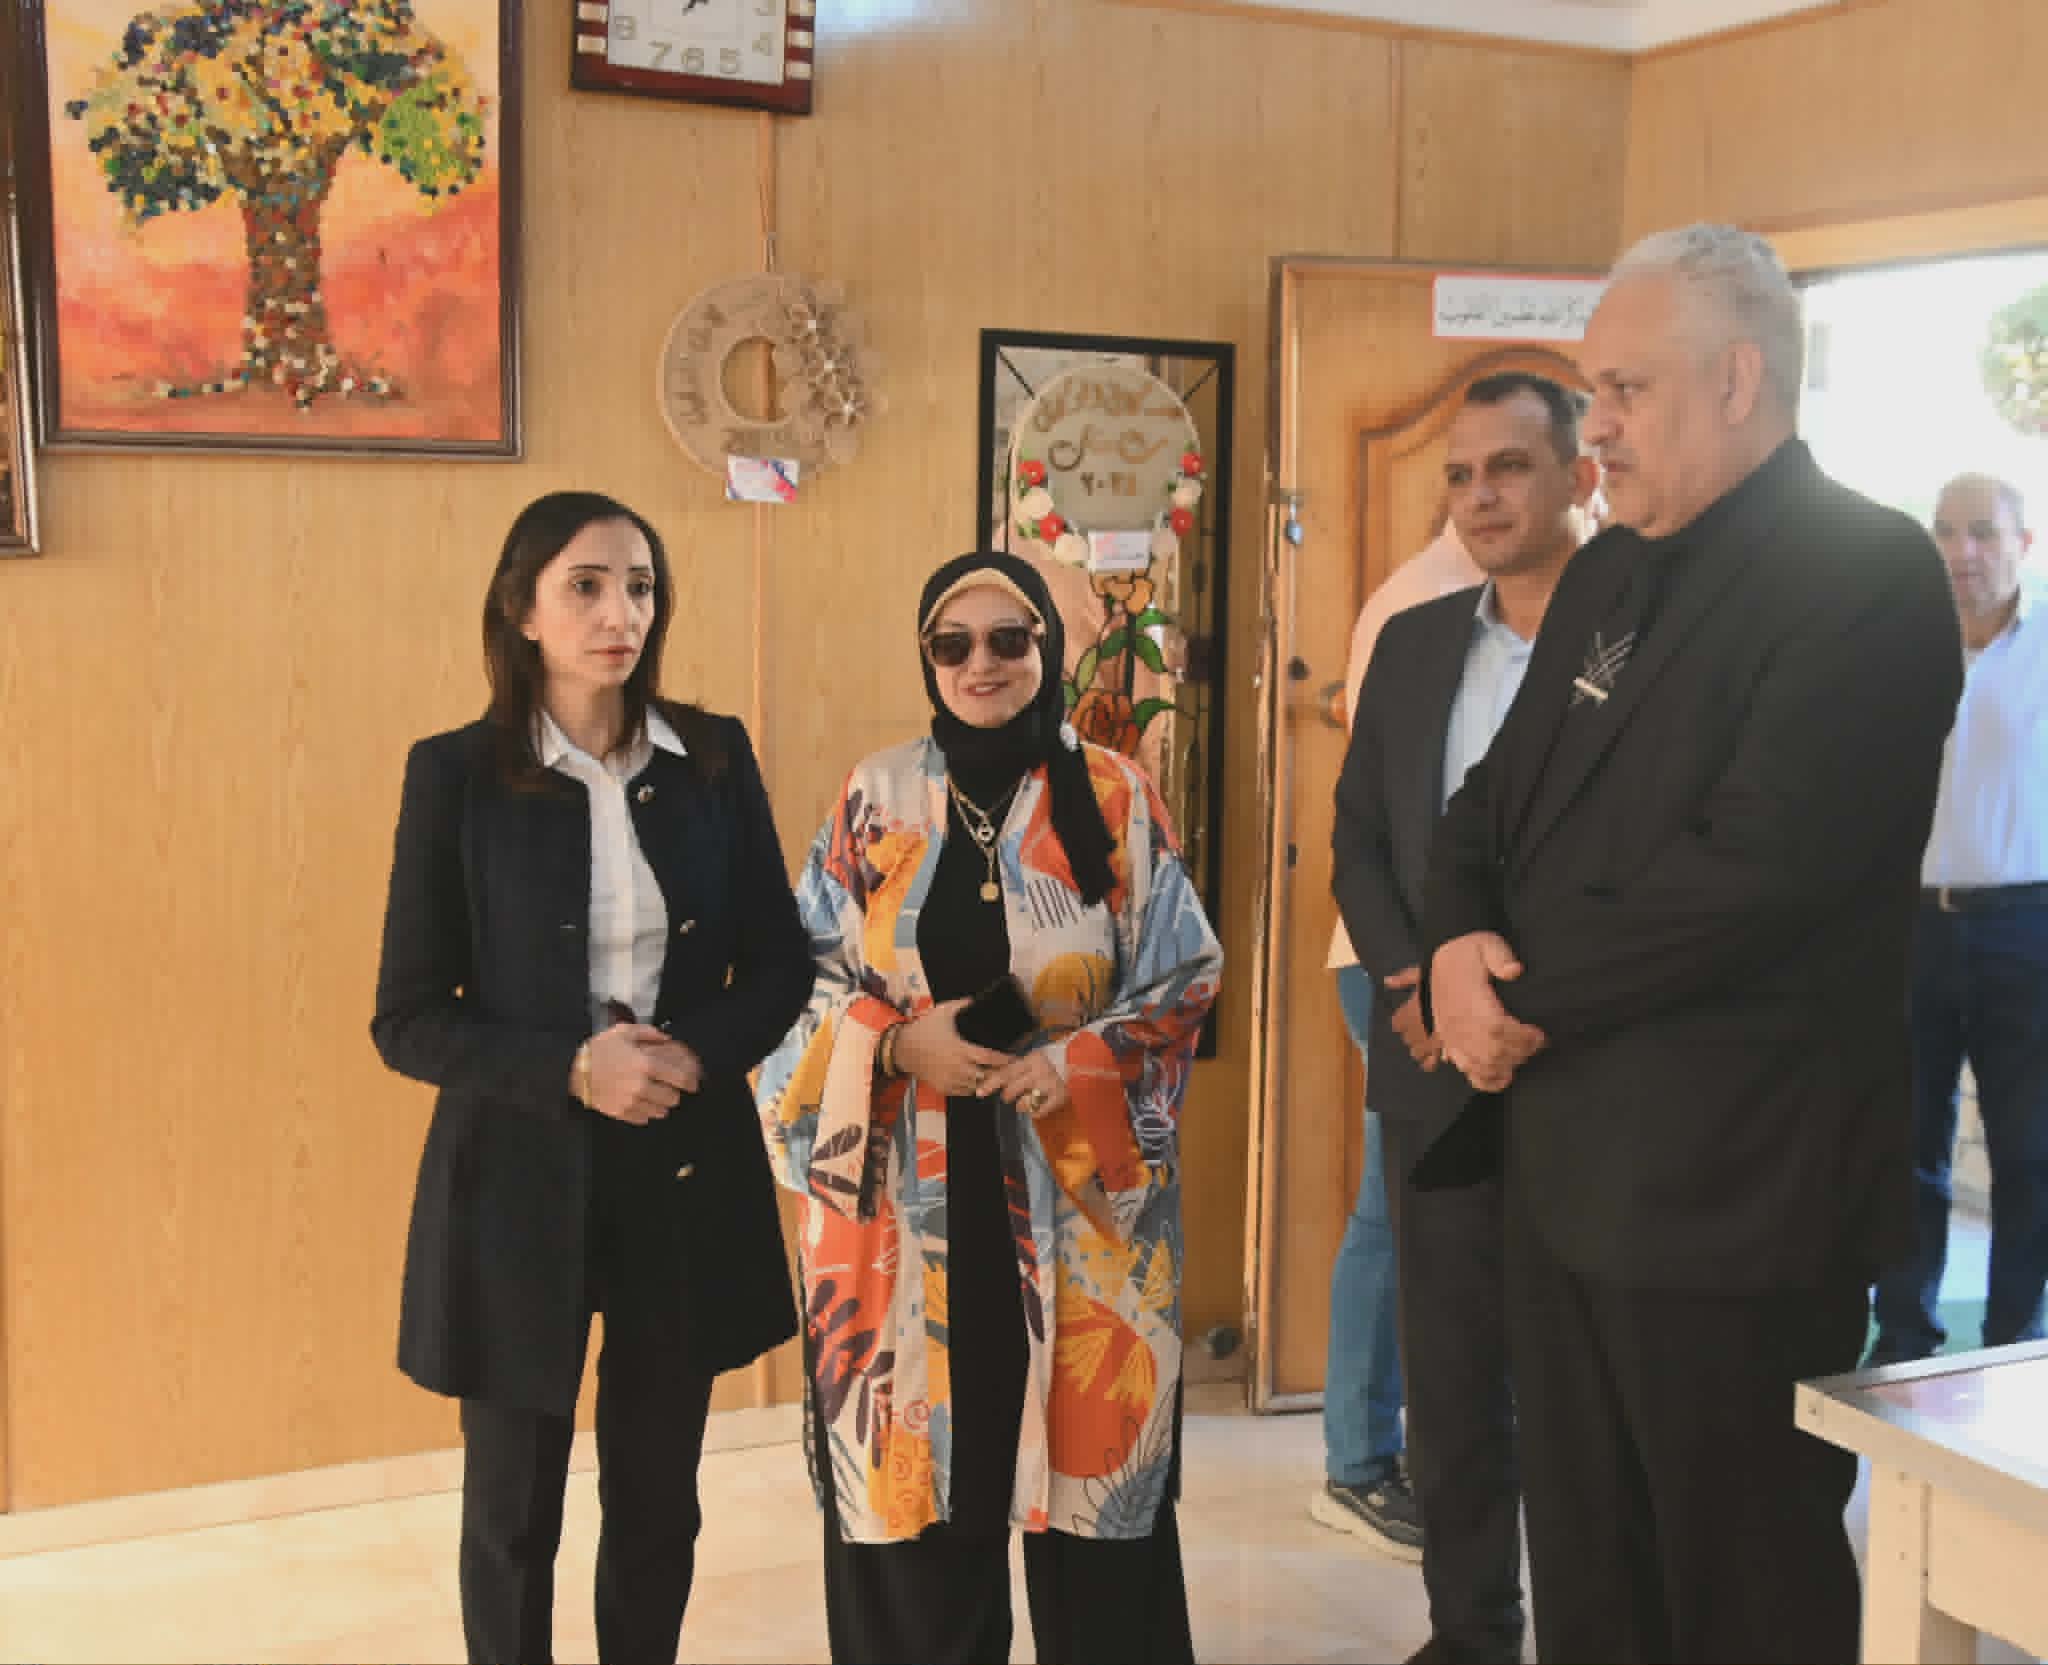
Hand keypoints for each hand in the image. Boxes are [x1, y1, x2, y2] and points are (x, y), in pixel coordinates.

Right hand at [584, 1023, 700, 1124]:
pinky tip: (641, 1102)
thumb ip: (649, 1033)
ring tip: (654, 1096)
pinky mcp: (621, 1113)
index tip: (693, 1083)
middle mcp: (642, 1086)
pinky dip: (646, 1112)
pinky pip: (644, 1119)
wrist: (573, 1070)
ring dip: (661, 1104)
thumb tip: (667, 1038)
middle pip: (672, 1099)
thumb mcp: (624, 1032)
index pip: (681, 1079)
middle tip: (668, 1088)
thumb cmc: (599, 1049)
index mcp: (646, 1064)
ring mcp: (631, 1102)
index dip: (691, 1082)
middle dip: (673, 1093)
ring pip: (660, 1111)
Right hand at [891, 1000, 1012, 1098]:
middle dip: (997, 1073)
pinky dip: (971, 1087)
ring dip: (984, 1082)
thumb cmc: (923, 1030)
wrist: (902, 1049)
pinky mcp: (943, 1088)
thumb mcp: (942, 1012)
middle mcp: (957, 1067)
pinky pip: (964, 1092)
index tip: (1013, 1058)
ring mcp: (950, 1080)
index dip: (1003, 1059)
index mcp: (960, 1049)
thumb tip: (974, 999)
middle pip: (986, 1076)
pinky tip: (975, 1080)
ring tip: (993, 1076)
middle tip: (1006, 1069)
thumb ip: (960, 1005)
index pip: (989, 1058)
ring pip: (976, 1086)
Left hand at [982, 1048, 1070, 1120]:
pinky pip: (1039, 1112)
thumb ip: (1017, 1067)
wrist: (1081, 1062)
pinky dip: (1034, 1113)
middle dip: (1007, 1095)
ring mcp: (1050, 1085)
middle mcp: (1039, 1072)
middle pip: (1012, 1089)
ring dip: (1020, 1105)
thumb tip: (993, 1076)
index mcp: (1031, 1060)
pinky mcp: (1059, 1097)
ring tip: (1023, 1102)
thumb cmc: (1053, 1061)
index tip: (980, 1092)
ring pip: (1024, 1102)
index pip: (1006, 1072)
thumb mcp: (1034, 1058)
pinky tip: (1036, 1108)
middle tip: (1008, 1096)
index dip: (991, 1083)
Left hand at [1383, 967, 1439, 1069]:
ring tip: (1433, 1044)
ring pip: (1416, 1053)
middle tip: (1427, 1030)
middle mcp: (1413, 1030)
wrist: (1466, 995)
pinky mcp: (1440, 1051)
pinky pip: (1430, 1064)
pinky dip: (1432, 1061)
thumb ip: (1404, 979)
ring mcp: (1426, 1043)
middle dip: (1415, 1037)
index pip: (1397, 1024)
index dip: (1404, 1021)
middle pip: (1408, 1040)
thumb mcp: (1422, 974)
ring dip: (1422, 1049)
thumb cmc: (1443, 982)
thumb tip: (1387, 981)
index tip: (1413, 1017)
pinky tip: (1439, 1055)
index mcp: (1406, 1013)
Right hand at [1428, 932, 1546, 1090]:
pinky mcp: (1450, 1042)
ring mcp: (1452, 1034)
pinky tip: (1504, 1075)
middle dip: (1520, 1052)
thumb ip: (1500, 956)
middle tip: (1536, 1041)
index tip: (1538, 1033)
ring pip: (1480, 1065)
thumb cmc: (1468, 951)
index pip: (1496, 1029)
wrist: (1444, 955)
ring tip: (1522, 1053)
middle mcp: (1458, 1021)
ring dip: (1507, 1065)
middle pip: (1491, 1052)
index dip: (1521, 1037)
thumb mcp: (1486, 943)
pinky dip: (1486, 1080)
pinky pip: (1466, 1070)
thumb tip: (1514, 971)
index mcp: (1468, 999)